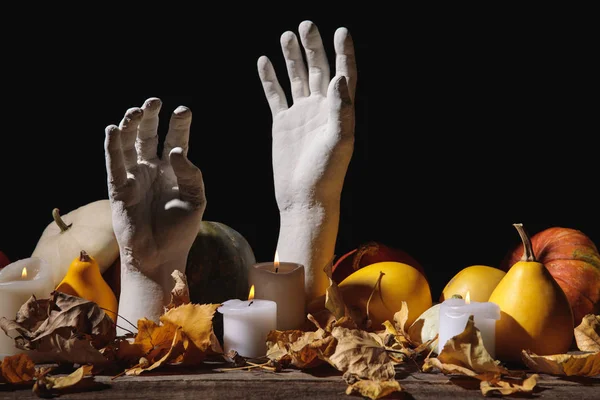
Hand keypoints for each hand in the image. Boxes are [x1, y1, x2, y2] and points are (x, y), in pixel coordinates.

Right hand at [104, 98, 205, 329]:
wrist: (161, 256)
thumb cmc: (181, 230)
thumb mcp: (195, 199)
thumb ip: (192, 175)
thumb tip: (176, 151)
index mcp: (173, 171)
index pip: (175, 141)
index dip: (178, 125)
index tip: (183, 110)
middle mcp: (152, 170)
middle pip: (148, 136)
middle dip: (150, 117)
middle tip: (154, 101)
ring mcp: (134, 177)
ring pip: (128, 145)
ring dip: (130, 126)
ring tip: (136, 111)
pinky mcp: (119, 188)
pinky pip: (114, 164)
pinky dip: (112, 147)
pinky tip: (114, 129)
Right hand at [258, 20, 355, 209]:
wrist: (303, 197)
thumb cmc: (326, 174)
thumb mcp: (339, 141)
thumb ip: (341, 109)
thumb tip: (339, 77)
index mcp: (338, 111)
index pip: (344, 74)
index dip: (344, 53)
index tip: (341, 31)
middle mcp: (320, 109)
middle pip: (318, 70)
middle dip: (313, 47)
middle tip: (306, 24)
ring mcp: (300, 115)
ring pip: (296, 78)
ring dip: (292, 57)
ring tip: (286, 35)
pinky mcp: (282, 124)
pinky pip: (275, 95)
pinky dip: (269, 79)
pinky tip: (265, 61)